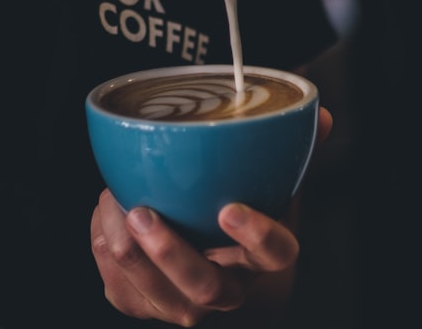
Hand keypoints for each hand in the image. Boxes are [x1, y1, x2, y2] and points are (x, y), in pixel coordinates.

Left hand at [90, 107, 332, 325]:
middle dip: (168, 253)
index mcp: (259, 258)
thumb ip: (290, 152)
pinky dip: (103, 245)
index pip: (274, 255)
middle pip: (203, 286)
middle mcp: (225, 288)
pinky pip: (118, 286)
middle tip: (142, 212)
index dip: (255, 236)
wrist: (204, 260)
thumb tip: (318, 116)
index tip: (228, 207)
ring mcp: (182, 303)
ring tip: (112, 199)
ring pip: (153, 290)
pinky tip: (107, 214)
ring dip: (125, 245)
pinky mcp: (143, 306)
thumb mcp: (264, 186)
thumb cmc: (231, 213)